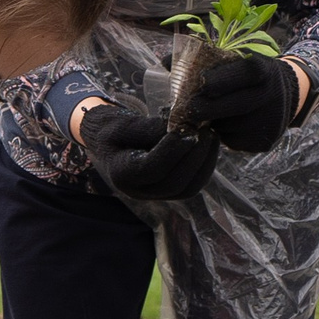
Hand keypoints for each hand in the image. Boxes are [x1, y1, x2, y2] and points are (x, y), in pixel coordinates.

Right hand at [79, 104, 221, 200]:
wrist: (107, 140)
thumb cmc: (112, 128)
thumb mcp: (124, 123)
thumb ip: (149, 128)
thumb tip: (183, 129)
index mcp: (122, 174)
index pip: (152, 168)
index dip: (174, 150)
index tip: (189, 129)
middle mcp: (138, 191)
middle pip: (174, 183)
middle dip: (195, 157)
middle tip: (206, 131)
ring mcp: (155, 195)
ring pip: (187, 188)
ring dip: (205, 163)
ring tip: (211, 136)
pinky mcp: (168, 191)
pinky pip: (192, 185)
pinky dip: (205, 167)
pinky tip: (209, 146)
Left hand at [189, 54, 302, 153]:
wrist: (286, 96)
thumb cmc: (248, 76)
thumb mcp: (236, 60)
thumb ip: (203, 60)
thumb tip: (165, 61)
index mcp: (264, 69)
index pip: (244, 72)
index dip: (221, 79)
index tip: (201, 82)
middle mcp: (271, 94)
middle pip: (235, 104)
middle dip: (207, 107)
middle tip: (188, 109)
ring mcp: (270, 121)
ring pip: (230, 126)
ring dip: (213, 122)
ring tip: (209, 115)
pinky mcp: (264, 141)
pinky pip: (233, 141)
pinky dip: (223, 135)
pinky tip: (223, 125)